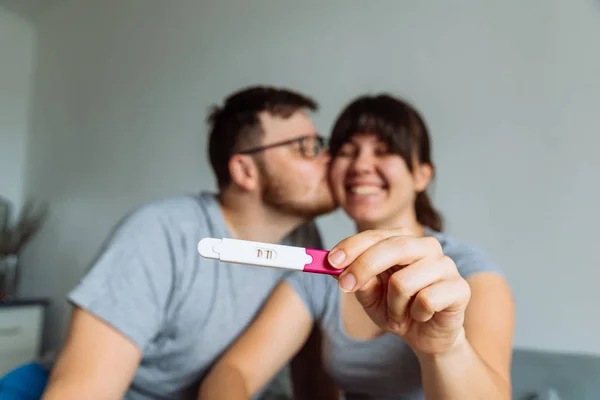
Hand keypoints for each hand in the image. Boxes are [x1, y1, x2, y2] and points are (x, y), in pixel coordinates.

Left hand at [327, 228, 470, 356]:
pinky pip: (426, 300)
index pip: (376, 235)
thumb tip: (339, 269)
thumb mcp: (370, 298)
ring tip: (398, 315)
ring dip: (393, 306)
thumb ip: (358, 282)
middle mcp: (427, 247)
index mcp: (404, 242)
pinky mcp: (460, 287)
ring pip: (404, 281)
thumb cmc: (399, 310)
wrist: (427, 337)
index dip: (352, 247)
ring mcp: (446, 265)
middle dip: (363, 267)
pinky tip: (420, 317)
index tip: (331, 262)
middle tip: (345, 287)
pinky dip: (414, 315)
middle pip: (393, 247)